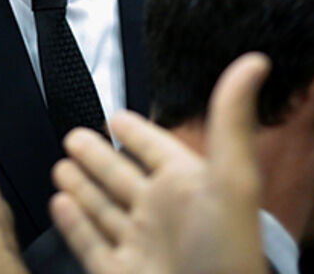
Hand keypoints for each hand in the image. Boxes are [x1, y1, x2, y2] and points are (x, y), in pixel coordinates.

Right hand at [50, 54, 271, 273]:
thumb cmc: (226, 255)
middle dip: (99, 155)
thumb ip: (231, 119)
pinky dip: (74, 223)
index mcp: (188, 185)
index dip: (137, 131)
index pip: (156, 147)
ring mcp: (138, 245)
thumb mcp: (232, 179)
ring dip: (83, 186)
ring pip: (104, 208)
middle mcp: (162, 213)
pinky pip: (90, 243)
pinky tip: (59, 204)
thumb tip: (254, 60)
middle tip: (75, 135)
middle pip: (122, 176)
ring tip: (61, 165)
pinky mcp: (117, 273)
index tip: (116, 113)